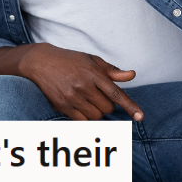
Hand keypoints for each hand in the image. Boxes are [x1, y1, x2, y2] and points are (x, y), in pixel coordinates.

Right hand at [16, 43, 143, 120]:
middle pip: (107, 108)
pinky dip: (86, 117)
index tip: (141, 117)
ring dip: (96, 111)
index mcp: (93, 73)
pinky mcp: (62, 106)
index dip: (130, 106)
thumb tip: (132, 75)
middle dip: (107, 105)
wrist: (41, 61)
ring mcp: (72, 97)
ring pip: (96, 116)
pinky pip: (82, 121)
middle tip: (97, 95)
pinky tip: (81, 107)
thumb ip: (112, 71)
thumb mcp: (92, 60)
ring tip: (87, 99)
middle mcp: (83, 86)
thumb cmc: (70, 60)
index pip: (116, 94)